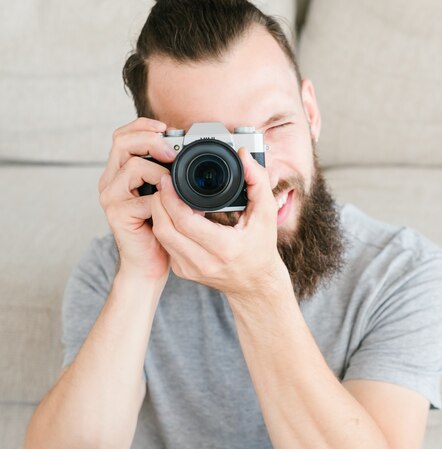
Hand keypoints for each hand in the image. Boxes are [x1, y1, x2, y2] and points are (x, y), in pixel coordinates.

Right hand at [98, 118, 176, 280]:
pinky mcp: (117, 213)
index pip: (123, 136)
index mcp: (120, 172)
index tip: (166, 128)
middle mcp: (110, 181)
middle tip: (173, 151)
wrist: (148, 263)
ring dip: (160, 170)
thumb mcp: (164, 194)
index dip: (143, 127)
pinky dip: (162, 198)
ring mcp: (111, 197)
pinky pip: (143, 197)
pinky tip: (172, 206)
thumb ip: (167, 172)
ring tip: (174, 184)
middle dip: (151, 139)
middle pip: (121, 142)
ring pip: (132, 165)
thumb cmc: (159, 228)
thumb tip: (188, 151)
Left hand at [150, 147, 289, 298]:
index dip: (170, 198)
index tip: (168, 179)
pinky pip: (165, 244)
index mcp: (225, 248)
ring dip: (159, 213)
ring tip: (166, 194)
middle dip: (158, 202)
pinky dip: (165, 225)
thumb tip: (244, 155)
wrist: (256, 284)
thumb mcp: (267, 214)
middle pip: (165, 229)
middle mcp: (204, 263)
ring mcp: (190, 270)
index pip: (185, 222)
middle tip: (162, 182)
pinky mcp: (182, 271)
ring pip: (161, 236)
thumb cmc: (262, 248)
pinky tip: (172, 213)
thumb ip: (258, 181)